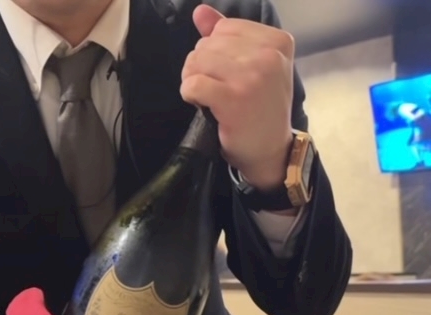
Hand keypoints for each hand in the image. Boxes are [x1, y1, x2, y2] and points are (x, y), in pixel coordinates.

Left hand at [180, 5, 294, 189]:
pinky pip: (193, 83)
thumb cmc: (260, 108)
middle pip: (207, 44)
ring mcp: (252, 76)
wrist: (269, 150)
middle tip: (213, 88)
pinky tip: (201, 103)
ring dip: (193, 79)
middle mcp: (268, 55)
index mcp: (278, 41)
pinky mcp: (233, 98)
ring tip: (207, 96)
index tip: (226, 73)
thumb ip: (227, 35)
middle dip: (201, 66)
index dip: (215, 51)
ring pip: (197, 61)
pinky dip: (189, 93)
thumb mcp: (254, 66)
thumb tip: (200, 11)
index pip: (225, 28)